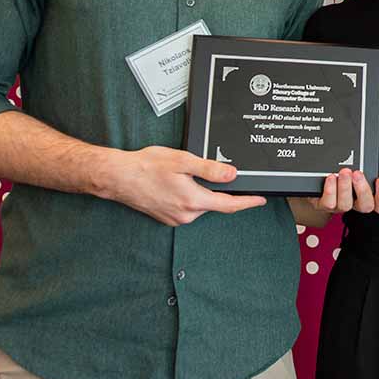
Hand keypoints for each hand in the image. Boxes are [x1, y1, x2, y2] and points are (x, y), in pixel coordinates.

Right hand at [100, 145, 265, 225]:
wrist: (118, 177)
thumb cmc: (146, 167)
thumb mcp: (183, 161)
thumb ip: (210, 169)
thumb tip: (232, 175)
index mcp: (193, 201)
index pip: (229, 205)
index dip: (248, 202)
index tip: (261, 200)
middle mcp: (186, 214)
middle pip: (213, 203)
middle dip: (217, 190)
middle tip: (205, 171)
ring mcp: (175, 218)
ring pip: (199, 204)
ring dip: (199, 191)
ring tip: (181, 174)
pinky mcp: (166, 217)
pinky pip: (186, 207)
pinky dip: (187, 195)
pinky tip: (174, 183)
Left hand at [312, 159, 378, 215]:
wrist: (320, 174)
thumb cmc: (346, 169)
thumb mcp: (367, 163)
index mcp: (367, 194)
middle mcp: (354, 202)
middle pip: (366, 207)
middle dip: (363, 189)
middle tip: (358, 174)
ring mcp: (339, 204)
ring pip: (346, 205)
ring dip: (345, 187)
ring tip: (344, 172)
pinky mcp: (324, 204)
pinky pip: (329, 203)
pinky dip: (330, 190)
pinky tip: (331, 178)